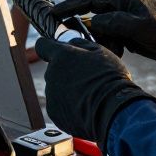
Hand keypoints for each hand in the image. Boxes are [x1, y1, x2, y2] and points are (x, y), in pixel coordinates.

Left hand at [35, 37, 155, 145]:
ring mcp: (51, 94)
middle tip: (86, 78)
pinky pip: (59, 106)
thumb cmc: (109, 78)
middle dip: (65, 72)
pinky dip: (68, 107)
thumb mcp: (100, 51)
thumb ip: (80, 44)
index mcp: (61, 55)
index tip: (57, 52)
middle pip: (53, 70)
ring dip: (68, 90)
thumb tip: (71, 42)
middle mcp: (51, 73)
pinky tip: (85, 107)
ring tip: (89, 95)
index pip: (42, 45)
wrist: (113, 110)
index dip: (49, 47)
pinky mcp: (54, 112)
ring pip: (56, 88)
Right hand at [49, 0, 155, 65]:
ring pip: (101, 30)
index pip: (90, 0)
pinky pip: (111, 39)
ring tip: (116, 49)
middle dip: (88, 30)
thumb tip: (94, 22)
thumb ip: (114, 23)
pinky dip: (111, 47)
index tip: (52, 13)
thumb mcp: (140, 26)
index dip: (69, 6)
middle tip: (85, 42)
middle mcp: (121, 7)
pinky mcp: (129, 33)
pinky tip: (120, 53)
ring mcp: (125, 20)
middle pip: (93, 16)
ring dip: (102, 41)